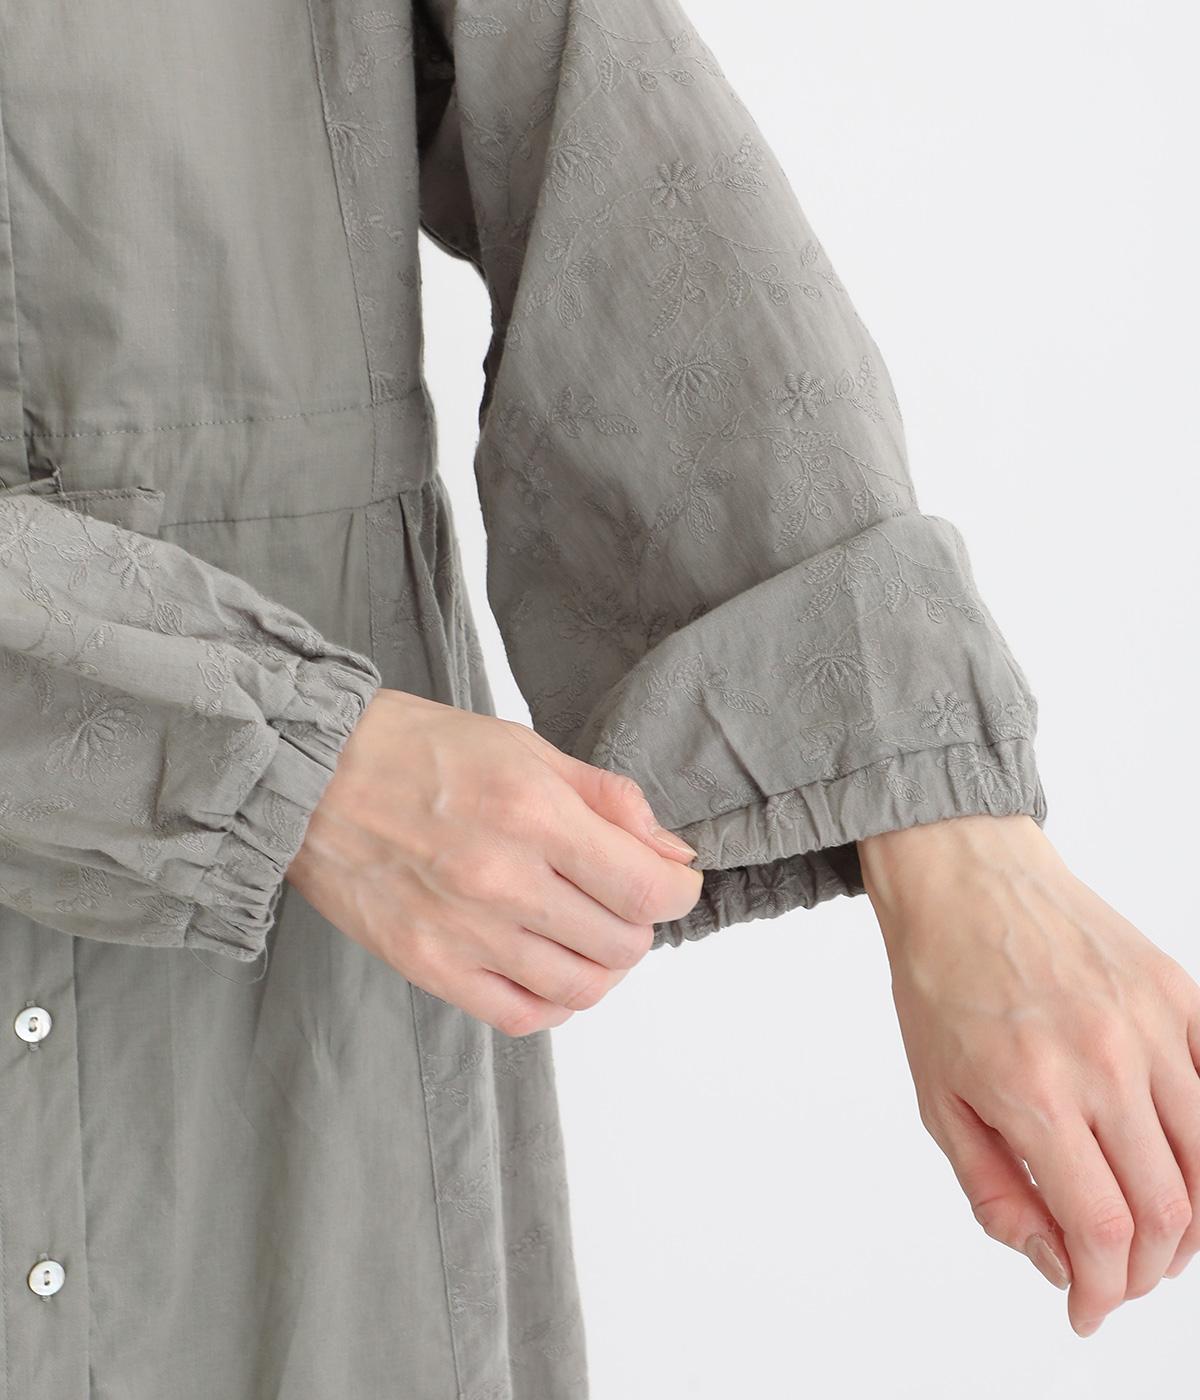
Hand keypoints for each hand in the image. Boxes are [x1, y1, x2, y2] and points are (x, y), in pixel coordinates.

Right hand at [285, 688, 702, 1034]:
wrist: (313, 777)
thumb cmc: (419, 750)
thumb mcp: (526, 748)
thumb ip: (609, 800)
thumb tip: (671, 852)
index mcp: (534, 814)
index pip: (646, 887)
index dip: (677, 889)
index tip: (672, 880)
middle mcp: (505, 881)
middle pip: (622, 944)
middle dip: (640, 923)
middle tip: (622, 900)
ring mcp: (465, 932)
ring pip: (581, 988)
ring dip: (603, 966)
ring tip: (587, 935)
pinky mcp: (430, 968)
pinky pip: (521, 1016)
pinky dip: (553, 1003)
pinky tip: (549, 970)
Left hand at [858, 812, 1199, 1336]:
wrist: (964, 878)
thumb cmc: (940, 982)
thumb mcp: (937, 1098)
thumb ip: (995, 1193)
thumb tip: (1059, 1264)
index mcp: (1033, 1091)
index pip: (1103, 1231)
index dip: (1103, 1291)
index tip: (1089, 1308)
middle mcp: (1103, 1060)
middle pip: (1169, 1211)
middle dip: (1146, 1269)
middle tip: (1115, 1275)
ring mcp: (1150, 1023)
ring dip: (1190, 1220)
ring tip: (1152, 1231)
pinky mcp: (1179, 991)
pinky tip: (1175, 1160)